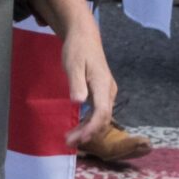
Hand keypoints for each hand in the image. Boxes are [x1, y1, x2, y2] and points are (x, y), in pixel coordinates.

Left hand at [58, 18, 117, 152]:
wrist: (84, 36)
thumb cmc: (77, 49)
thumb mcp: (73, 64)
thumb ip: (76, 83)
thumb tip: (78, 102)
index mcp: (103, 84)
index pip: (102, 112)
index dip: (92, 128)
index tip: (79, 138)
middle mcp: (109, 91)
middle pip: (103, 118)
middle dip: (88, 133)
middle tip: (68, 142)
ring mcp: (106, 92)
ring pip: (101, 117)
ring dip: (87, 130)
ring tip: (70, 139)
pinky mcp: (101, 93)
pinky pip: (98, 112)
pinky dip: (88, 122)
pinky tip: (77, 129)